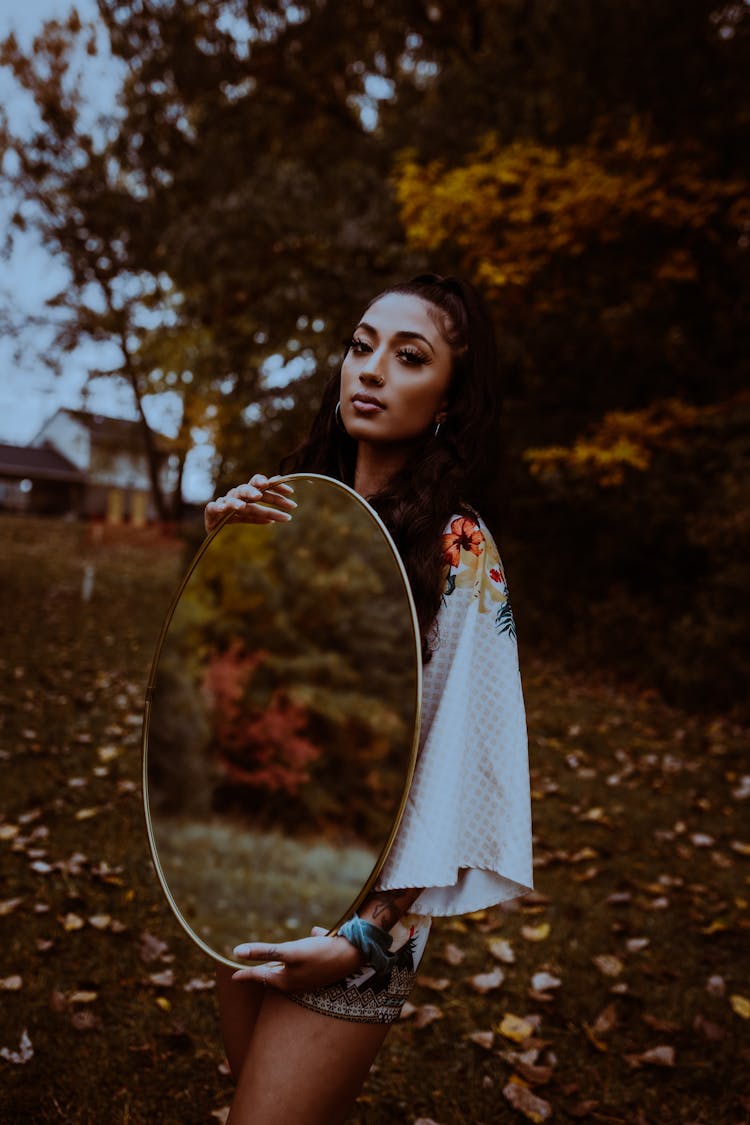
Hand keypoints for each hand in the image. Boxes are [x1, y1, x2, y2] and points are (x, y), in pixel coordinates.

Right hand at [204, 474, 296, 533]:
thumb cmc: (232, 516)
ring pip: (236, 495)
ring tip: (251, 501)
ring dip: (245, 496)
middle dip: (260, 491)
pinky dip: (222, 506)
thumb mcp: (248, 515)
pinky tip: (226, 509)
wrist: (212, 523)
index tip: (291, 492)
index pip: (263, 485)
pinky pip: (216, 507)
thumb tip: (273, 520)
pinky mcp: (212, 509)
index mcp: (248, 494)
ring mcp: (225, 500)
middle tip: (267, 495)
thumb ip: (259, 515)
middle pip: (250, 488)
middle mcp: (238, 494)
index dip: (276, 487)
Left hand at [230, 932, 364, 991]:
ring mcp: (310, 975)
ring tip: (275, 958)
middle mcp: (296, 981)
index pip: (259, 977)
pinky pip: (310, 955)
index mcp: (286, 980)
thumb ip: (264, 952)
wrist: (354, 955)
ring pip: (291, 968)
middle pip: (274, 975)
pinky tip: (314, 933)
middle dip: (262, 972)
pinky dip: (308, 946)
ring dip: (283, 962)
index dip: (245, 975)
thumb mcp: (290, 951)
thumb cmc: (321, 955)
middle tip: (250, 971)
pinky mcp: (322, 966)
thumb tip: (236, 952)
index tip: (233, 977)